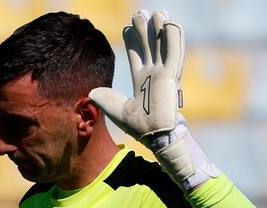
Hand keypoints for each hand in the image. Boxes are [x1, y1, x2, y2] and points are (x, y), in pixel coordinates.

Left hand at [89, 10, 183, 139]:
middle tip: (139, 13)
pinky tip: (169, 22)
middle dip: (144, 30)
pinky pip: (175, 51)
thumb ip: (105, 98)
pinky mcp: (172, 76)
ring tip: (155, 13)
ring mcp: (165, 74)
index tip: (128, 27)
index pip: (137, 55)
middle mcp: (154, 74)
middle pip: (150, 46)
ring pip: (163, 45)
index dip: (133, 40)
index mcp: (143, 80)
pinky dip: (173, 37)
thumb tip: (91, 91)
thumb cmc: (139, 127)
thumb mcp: (117, 110)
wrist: (154, 135)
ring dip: (159, 28)